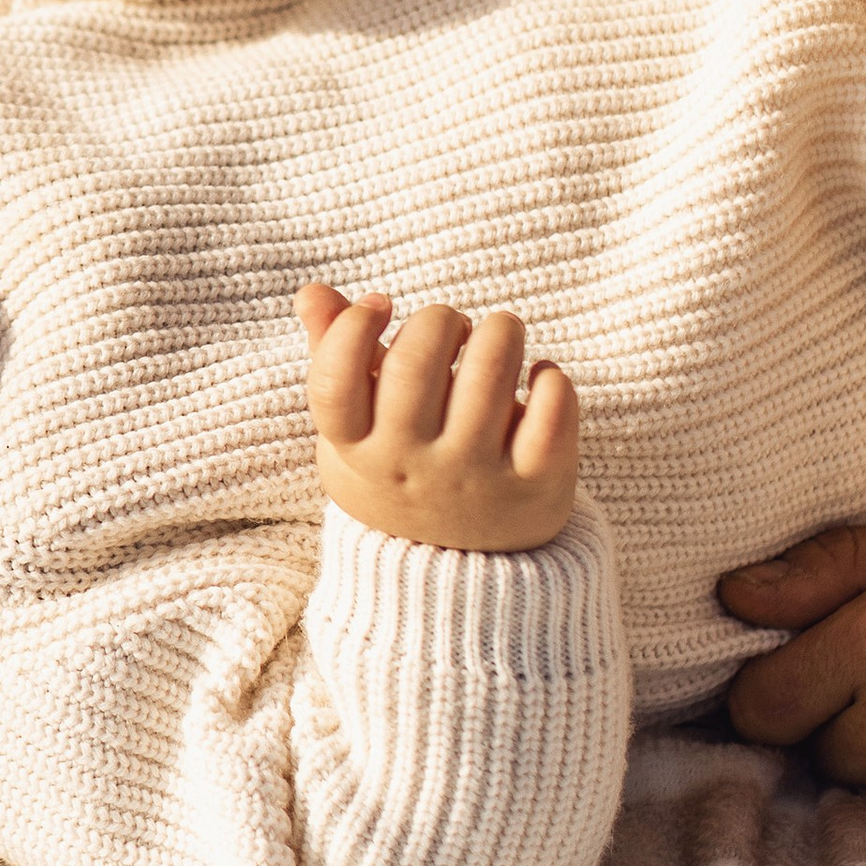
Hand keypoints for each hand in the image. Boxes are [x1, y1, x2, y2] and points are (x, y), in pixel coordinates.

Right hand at [300, 285, 579, 551]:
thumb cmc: (398, 471)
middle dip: (440, 320)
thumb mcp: (354, 430)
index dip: (352, 328)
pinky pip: (553, 412)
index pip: (335, 381)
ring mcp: (474, 479)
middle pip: (414, 363)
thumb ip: (334, 357)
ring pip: (491, 372)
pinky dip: (551, 380)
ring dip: (501, 331)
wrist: (457, 573)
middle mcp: (411, 467)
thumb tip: (312, 292)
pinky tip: (539, 378)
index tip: (380, 306)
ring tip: (500, 334)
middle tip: (453, 326)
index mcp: (355, 450)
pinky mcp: (535, 487)